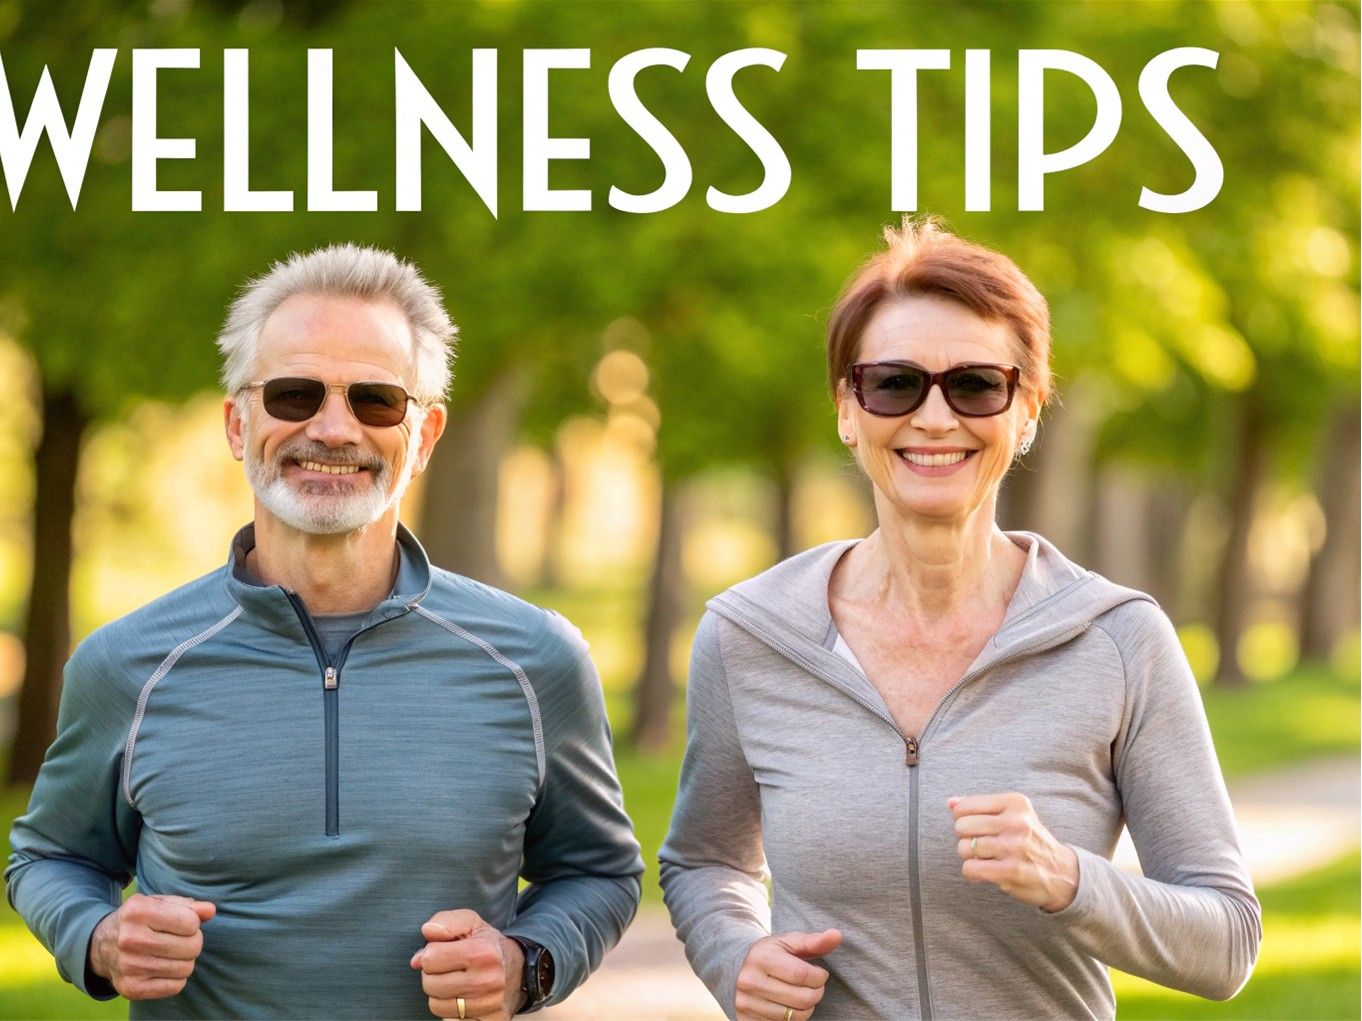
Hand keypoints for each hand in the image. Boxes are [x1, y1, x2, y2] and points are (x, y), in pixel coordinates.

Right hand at [88, 893, 215, 999]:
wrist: (102, 945)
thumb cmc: (141, 920)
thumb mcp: (160, 903)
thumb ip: (189, 905)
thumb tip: (210, 911)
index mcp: (138, 911)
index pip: (191, 922)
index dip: (193, 923)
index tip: (182, 923)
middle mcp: (130, 939)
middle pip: (192, 946)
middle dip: (193, 942)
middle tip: (180, 940)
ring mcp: (129, 966)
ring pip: (186, 968)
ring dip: (186, 960)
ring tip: (171, 953)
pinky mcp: (130, 988)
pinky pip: (176, 987)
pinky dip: (177, 978)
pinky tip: (164, 967)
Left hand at [409, 909, 525, 1019]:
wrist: (521, 969)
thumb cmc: (489, 945)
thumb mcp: (471, 923)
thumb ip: (445, 923)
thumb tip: (420, 950)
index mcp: (482, 953)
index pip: (430, 959)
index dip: (431, 953)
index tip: (443, 952)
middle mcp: (487, 981)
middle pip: (430, 984)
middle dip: (433, 974)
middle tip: (449, 968)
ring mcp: (489, 1005)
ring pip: (436, 1006)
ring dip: (441, 994)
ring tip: (456, 983)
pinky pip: (452, 1020)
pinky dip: (453, 1011)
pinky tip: (465, 998)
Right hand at [735, 928, 840, 1020]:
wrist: (736, 970)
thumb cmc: (770, 954)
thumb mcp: (788, 943)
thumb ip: (813, 941)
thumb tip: (837, 936)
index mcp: (762, 958)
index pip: (802, 975)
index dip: (819, 976)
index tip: (820, 973)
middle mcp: (750, 982)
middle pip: (802, 999)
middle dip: (817, 992)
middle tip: (815, 985)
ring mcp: (747, 1004)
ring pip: (795, 1016)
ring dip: (807, 1007)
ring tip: (803, 994)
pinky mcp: (748, 1020)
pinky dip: (793, 1017)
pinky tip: (789, 1004)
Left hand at [950, 792, 1079, 911]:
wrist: (1062, 873)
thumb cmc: (1030, 841)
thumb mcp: (1013, 815)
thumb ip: (979, 806)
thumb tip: (950, 803)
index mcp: (1016, 803)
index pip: (965, 807)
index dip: (963, 819)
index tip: (978, 827)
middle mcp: (1016, 822)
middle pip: (961, 827)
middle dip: (965, 838)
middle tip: (982, 844)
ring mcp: (1014, 847)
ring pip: (963, 848)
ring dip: (969, 856)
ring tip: (986, 858)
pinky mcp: (1011, 871)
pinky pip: (970, 868)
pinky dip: (972, 872)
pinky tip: (984, 871)